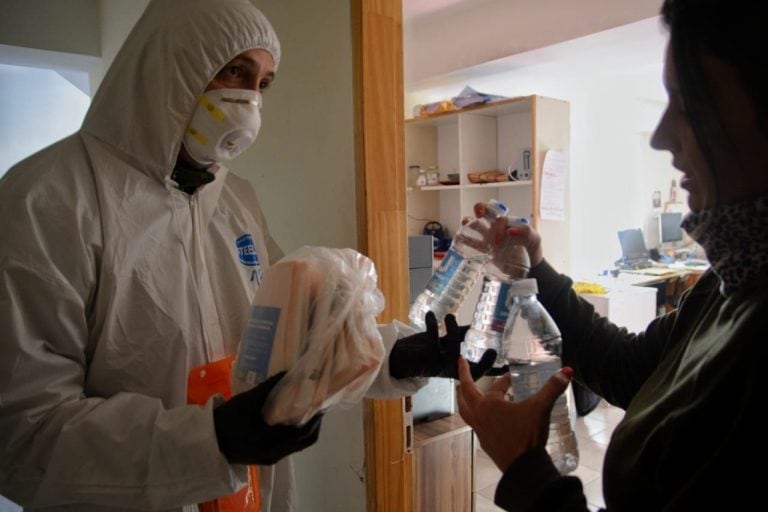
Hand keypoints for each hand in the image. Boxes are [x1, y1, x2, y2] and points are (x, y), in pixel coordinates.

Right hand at [213, 371, 321, 464]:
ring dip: (304, 426)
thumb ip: (268, 390)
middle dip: (314, 421)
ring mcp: (270, 457)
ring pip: (297, 443)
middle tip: (317, 402)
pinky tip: (289, 416)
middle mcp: (275, 454)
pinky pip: (287, 444)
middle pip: (304, 440)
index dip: (316, 417)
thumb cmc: (225, 422)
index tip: (321, 400)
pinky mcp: (265, 456)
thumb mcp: (245, 403)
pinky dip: (293, 431)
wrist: (205, 442)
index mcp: (272, 444)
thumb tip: (288, 373)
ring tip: (305, 406)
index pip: (304, 433)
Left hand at [389, 312, 499, 379]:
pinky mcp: (425, 357)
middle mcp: (451, 369)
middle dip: (484, 364)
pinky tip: (432, 314)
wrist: (399, 358)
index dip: (496, 370)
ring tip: (451, 316)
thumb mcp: (447, 343)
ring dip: (452, 332)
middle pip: (472, 370)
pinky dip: (432, 326)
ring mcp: (438, 364)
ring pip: (452, 352)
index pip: (481, 371)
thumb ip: (463, 336)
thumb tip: (480, 325)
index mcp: (459, 368)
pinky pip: (432, 341)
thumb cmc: (426, 349)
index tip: (511, 366)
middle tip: (493, 350)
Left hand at [456, 357, 571, 471]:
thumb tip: (566, 371)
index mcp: (489, 404)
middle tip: (462, 367)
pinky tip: (484, 419)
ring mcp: (480, 431)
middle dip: (463, 379)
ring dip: (463, 399)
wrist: (524, 468)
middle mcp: (480, 416)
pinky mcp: (485, 444)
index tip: (512, 376)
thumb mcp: (541, 408)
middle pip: (465, 394)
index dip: (505, 379)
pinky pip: (475, 426)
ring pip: (465, 411)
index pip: (496, 386)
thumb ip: (552, 388)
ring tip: (463, 393)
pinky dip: (476, 417)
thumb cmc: (528, 436)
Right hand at [465, 202, 543, 267]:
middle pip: (486, 212)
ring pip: (476, 224)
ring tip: (466, 223)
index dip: (499, 223)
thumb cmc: (532, 252)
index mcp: (509, 223)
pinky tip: (461, 238)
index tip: (504, 237)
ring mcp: (489, 238)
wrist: (529, 270)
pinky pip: (472, 242)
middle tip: (479, 214)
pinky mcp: (484, 250)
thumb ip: (527, 233)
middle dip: (481, 209)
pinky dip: (465, 238)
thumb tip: (511, 231)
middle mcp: (498, 228)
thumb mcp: (535, 240)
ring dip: (469, 221)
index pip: (501, 216)